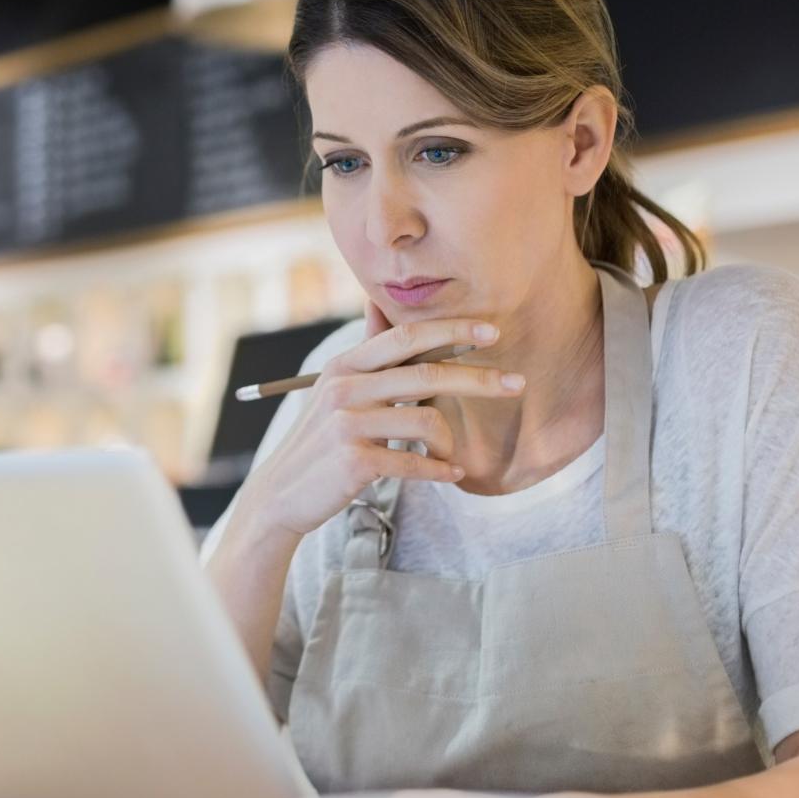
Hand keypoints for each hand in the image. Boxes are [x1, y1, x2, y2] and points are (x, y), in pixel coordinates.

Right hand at [233, 302, 525, 539]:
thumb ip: (365, 354)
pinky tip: (452, 475)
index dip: (452, 330)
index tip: (492, 332)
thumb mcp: (336, 390)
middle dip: (479, 378)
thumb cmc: (320, 442)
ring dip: (450, 442)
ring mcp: (347, 424)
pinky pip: (415, 462)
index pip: (406, 336)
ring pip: (426, 420)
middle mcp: (344, 388)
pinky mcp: (354, 461)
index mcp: (345, 365)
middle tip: (517, 384)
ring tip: (451, 456)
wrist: (281, 494)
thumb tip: (376, 303)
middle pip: (427, 374)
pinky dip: (439, 471)